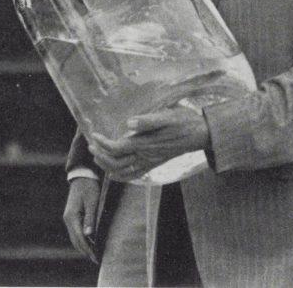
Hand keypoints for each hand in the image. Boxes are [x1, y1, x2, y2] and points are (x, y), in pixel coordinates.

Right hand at [63, 177, 99, 263]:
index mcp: (72, 217)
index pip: (80, 238)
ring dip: (83, 246)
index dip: (88, 249)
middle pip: (75, 240)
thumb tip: (89, 235)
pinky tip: (91, 242)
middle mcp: (68, 219)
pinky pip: (76, 232)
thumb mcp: (92, 202)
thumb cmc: (89, 187)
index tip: (96, 258)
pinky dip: (82, 239)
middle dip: (85, 250)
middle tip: (97, 259)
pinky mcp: (72, 216)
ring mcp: (68, 218)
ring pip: (75, 237)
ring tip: (95, 253)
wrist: (82, 176)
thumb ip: (90, 218)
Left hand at [88, 106, 210, 182]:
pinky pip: (134, 175)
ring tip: (97, 155)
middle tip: (91, 145)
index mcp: (145, 143)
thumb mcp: (167, 116)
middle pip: (116, 163)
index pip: (117, 148)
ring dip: (107, 166)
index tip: (94, 135)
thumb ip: (147, 121)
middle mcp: (146, 156)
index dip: (102, 144)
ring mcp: (150, 162)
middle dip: (100, 155)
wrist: (200, 133)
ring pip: (123, 172)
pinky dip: (121, 176)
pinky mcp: (154, 164)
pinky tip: (114, 171)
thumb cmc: (183, 121)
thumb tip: (129, 122)